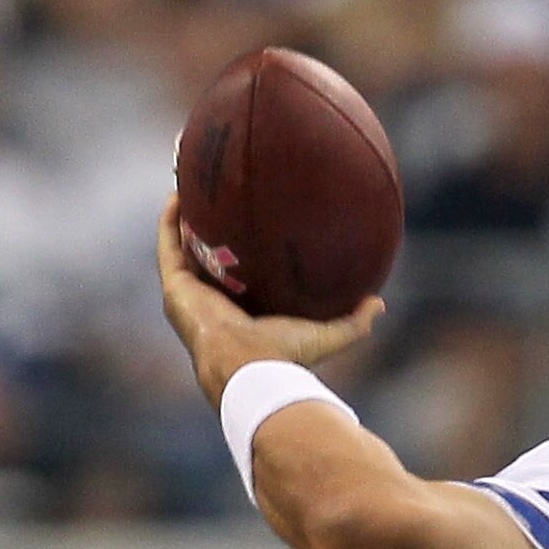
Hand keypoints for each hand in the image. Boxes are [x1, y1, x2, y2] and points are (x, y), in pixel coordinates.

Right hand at [156, 197, 382, 407]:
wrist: (247, 366)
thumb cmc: (284, 355)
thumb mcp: (326, 335)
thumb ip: (353, 322)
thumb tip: (380, 303)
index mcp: (243, 313)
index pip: (241, 276)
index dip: (243, 252)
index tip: (252, 224)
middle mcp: (213, 303)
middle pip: (209, 256)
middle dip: (212, 228)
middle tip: (220, 195)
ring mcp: (191, 295)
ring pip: (183, 246)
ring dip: (186, 216)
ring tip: (193, 182)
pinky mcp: (175, 287)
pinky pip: (169, 244)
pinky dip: (172, 219)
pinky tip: (179, 191)